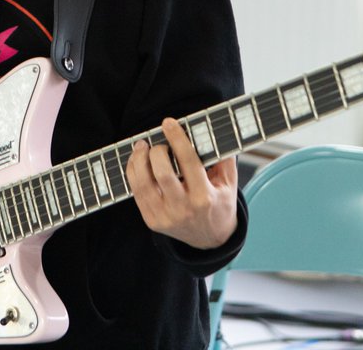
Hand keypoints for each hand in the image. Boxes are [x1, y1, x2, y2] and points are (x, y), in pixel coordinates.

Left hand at [126, 118, 238, 249]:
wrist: (210, 240)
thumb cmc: (219, 206)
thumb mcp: (229, 185)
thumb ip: (223, 159)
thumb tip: (215, 131)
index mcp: (204, 197)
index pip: (188, 162)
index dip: (177, 139)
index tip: (169, 123)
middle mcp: (183, 208)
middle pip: (162, 174)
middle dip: (156, 151)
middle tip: (156, 143)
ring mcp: (165, 217)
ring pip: (143, 184)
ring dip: (138, 160)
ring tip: (141, 147)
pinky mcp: (152, 221)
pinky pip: (136, 193)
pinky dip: (133, 173)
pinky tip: (137, 161)